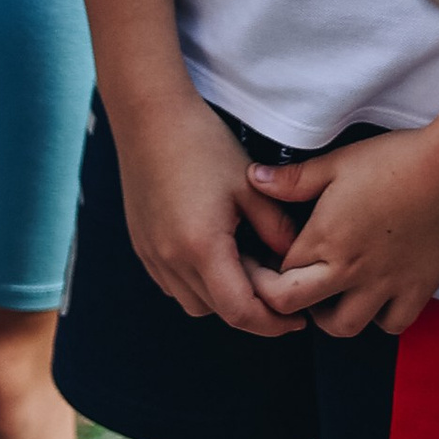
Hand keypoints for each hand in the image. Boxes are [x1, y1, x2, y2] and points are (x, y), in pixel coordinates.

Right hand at [111, 91, 301, 337]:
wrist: (149, 114)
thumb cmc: (202, 142)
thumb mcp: (250, 185)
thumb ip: (277, 229)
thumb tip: (294, 261)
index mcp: (202, 247)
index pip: (240, 313)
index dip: (272, 324)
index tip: (296, 319)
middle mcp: (171, 259)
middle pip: (218, 312)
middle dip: (250, 308)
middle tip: (275, 283)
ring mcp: (151, 254)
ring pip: (193, 302)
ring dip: (220, 297)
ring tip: (242, 264)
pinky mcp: (141, 244)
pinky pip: (172, 283)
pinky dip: (196, 282)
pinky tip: (212, 252)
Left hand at [247, 105, 438, 340]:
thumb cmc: (395, 160)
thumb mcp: (337, 161)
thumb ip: (293, 178)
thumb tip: (253, 178)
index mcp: (325, 238)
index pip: (279, 273)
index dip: (266, 270)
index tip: (265, 261)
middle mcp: (351, 270)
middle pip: (298, 307)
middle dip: (284, 300)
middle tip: (287, 284)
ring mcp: (385, 285)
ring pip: (344, 326)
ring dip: (328, 315)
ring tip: (329, 292)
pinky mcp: (418, 291)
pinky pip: (391, 324)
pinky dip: (379, 318)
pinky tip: (376, 295)